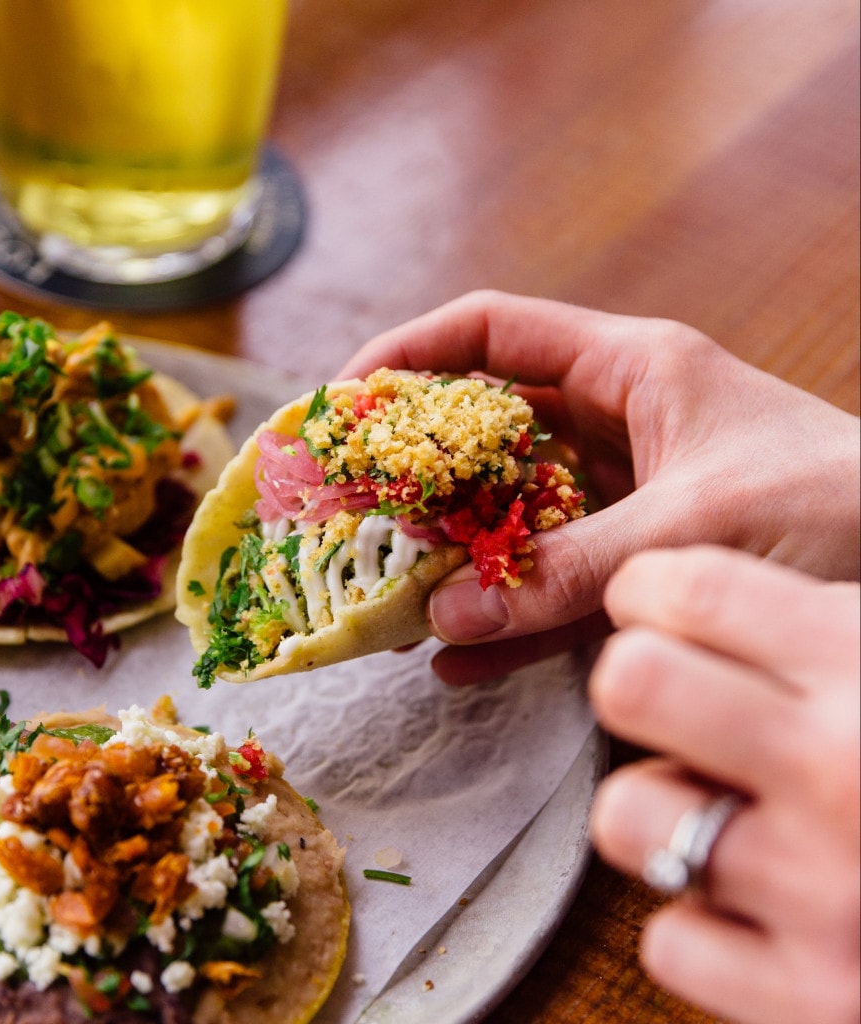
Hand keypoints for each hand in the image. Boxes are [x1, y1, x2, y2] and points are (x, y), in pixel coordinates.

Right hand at [339, 291, 859, 684]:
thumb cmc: (840, 505)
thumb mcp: (700, 524)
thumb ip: (575, 569)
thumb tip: (450, 617)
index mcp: (630, 369)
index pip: (493, 332)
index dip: (411, 352)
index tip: (346, 397)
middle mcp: (614, 429)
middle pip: (485, 432)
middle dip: (413, 469)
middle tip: (346, 509)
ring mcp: (619, 502)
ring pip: (506, 517)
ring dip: (448, 553)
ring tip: (386, 594)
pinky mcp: (632, 569)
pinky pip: (547, 589)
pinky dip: (502, 622)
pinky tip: (456, 658)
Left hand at [589, 545, 859, 1023]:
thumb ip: (819, 628)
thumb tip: (671, 596)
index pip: (686, 588)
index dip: (646, 590)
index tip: (651, 608)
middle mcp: (847, 771)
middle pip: (629, 682)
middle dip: (635, 682)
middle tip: (672, 701)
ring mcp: (829, 895)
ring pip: (629, 817)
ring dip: (662, 812)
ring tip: (728, 812)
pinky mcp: (818, 1004)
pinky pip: (669, 941)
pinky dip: (701, 925)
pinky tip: (764, 909)